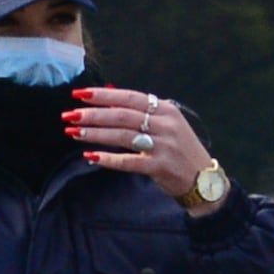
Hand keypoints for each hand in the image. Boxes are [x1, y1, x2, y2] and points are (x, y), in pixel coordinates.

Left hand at [68, 87, 213, 203]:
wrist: (204, 180)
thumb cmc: (180, 150)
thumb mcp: (166, 124)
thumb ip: (140, 111)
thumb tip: (108, 93)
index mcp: (166, 110)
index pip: (129, 97)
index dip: (103, 95)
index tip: (79, 94)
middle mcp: (165, 124)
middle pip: (122, 115)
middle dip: (93, 114)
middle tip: (69, 115)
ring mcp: (164, 145)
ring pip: (122, 136)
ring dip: (95, 133)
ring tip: (74, 132)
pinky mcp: (160, 166)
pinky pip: (129, 161)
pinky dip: (108, 159)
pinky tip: (90, 156)